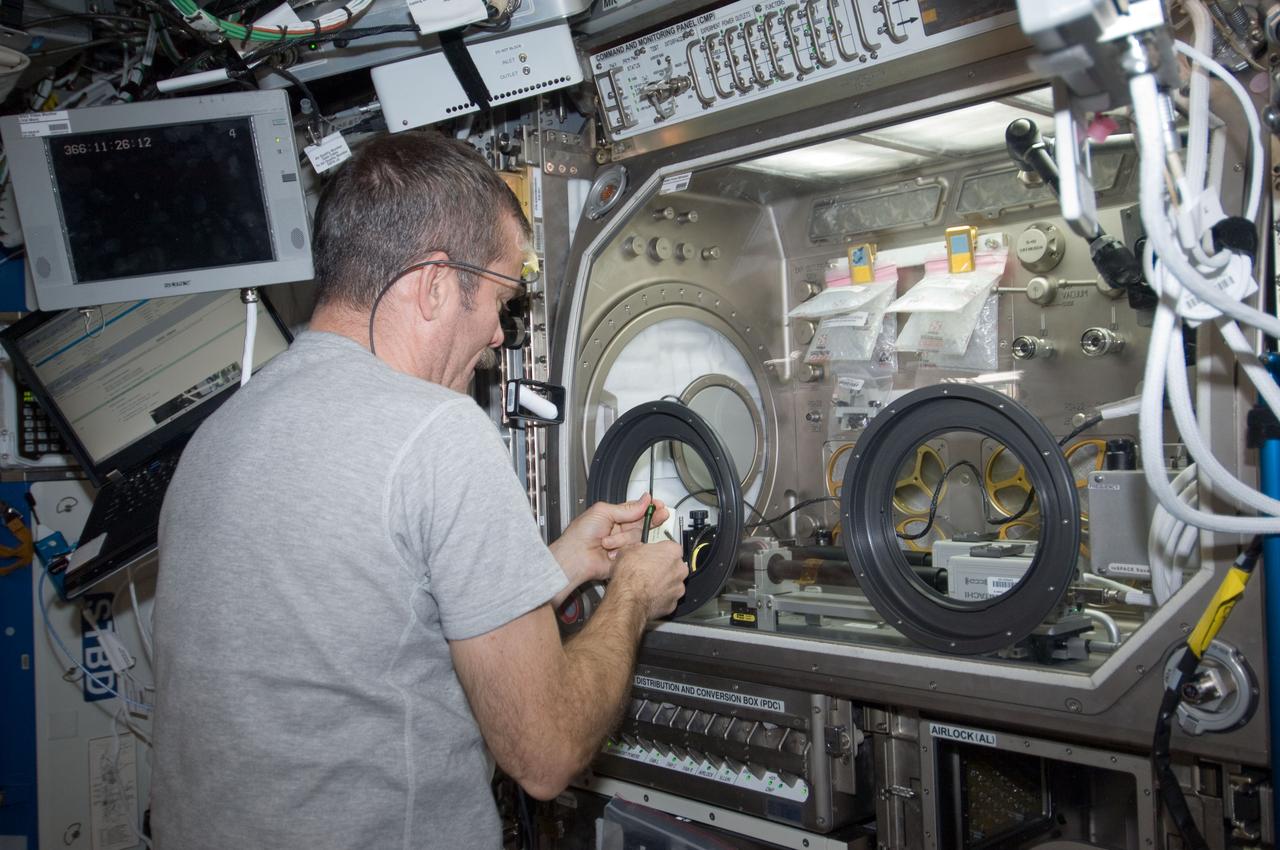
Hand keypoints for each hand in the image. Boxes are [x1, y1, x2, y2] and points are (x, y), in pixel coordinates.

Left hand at [549, 494, 670, 590]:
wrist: (575, 557)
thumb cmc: (580, 535)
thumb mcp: (603, 512)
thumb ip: (626, 508)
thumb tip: (644, 500)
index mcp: (614, 516)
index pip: (637, 509)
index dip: (648, 506)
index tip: (657, 504)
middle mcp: (620, 529)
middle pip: (643, 522)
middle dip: (651, 518)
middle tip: (660, 514)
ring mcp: (623, 544)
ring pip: (637, 536)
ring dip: (622, 538)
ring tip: (606, 542)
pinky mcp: (625, 557)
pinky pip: (635, 550)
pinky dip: (623, 549)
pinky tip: (611, 550)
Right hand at [609, 540, 686, 619]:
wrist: (628, 598)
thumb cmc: (630, 576)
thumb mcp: (626, 551)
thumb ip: (636, 548)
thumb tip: (634, 549)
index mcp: (671, 551)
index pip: (670, 547)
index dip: (660, 550)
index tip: (653, 553)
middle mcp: (679, 569)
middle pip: (675, 565)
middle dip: (663, 567)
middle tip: (649, 569)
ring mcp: (678, 587)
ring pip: (673, 583)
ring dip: (663, 583)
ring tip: (647, 584)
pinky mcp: (673, 603)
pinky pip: (669, 598)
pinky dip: (661, 597)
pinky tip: (648, 595)